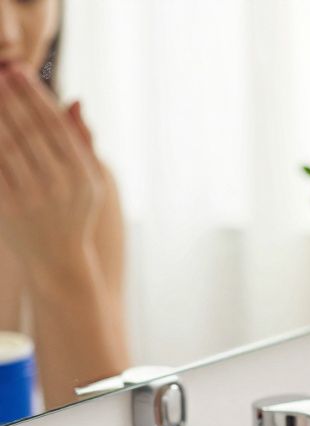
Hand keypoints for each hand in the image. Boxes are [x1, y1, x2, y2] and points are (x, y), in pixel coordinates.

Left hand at [0, 68, 102, 278]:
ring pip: (7, 145)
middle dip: (11, 98)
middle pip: (30, 130)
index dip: (36, 96)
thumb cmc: (75, 214)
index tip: (19, 70)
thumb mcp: (92, 181)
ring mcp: (32, 196)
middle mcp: (59, 184)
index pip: (55, 125)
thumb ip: (82, 141)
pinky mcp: (8, 207)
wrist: (59, 262)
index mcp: (82, 173)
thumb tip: (74, 101)